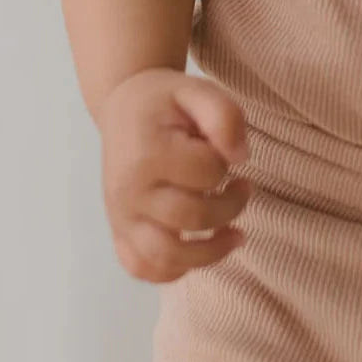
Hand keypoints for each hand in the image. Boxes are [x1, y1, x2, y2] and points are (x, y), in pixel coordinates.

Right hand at [99, 68, 253, 283]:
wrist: (124, 109)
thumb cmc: (166, 101)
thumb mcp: (199, 90)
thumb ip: (225, 116)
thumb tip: (240, 158)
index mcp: (148, 153)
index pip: (208, 173)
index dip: (227, 163)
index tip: (224, 150)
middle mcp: (129, 191)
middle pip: (193, 218)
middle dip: (231, 206)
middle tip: (242, 188)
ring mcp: (120, 216)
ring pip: (167, 257)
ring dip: (211, 252)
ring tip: (235, 234)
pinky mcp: (118, 232)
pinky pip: (142, 268)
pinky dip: (173, 270)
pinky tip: (197, 251)